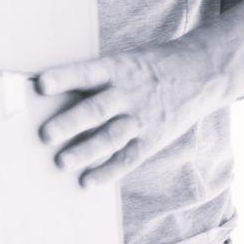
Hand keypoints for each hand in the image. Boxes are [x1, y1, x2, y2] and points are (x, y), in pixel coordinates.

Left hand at [34, 45, 213, 188]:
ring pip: (111, 137)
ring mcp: (141, 118)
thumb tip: (49, 98)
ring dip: (86, 151)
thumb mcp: (124, 62)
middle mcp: (128, 94)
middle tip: (45, 134)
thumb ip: (93, 79)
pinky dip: (108, 172)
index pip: (87, 72)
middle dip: (71, 123)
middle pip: (98, 109)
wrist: (201, 72)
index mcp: (117, 69)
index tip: (41, 84)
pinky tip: (87, 182)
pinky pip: (128, 158)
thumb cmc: (147, 68)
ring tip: (62, 163)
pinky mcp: (152, 138)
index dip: (65, 78)